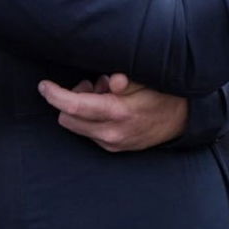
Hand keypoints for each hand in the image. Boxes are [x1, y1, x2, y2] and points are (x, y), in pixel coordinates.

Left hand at [38, 73, 187, 150]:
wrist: (184, 122)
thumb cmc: (165, 96)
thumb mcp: (148, 81)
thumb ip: (127, 80)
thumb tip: (113, 81)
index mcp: (118, 113)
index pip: (74, 106)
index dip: (54, 94)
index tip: (44, 85)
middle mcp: (111, 133)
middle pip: (67, 118)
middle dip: (70, 100)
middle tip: (91, 86)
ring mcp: (111, 143)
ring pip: (76, 126)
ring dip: (81, 111)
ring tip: (104, 96)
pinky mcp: (113, 149)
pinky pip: (89, 133)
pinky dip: (91, 120)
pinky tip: (109, 110)